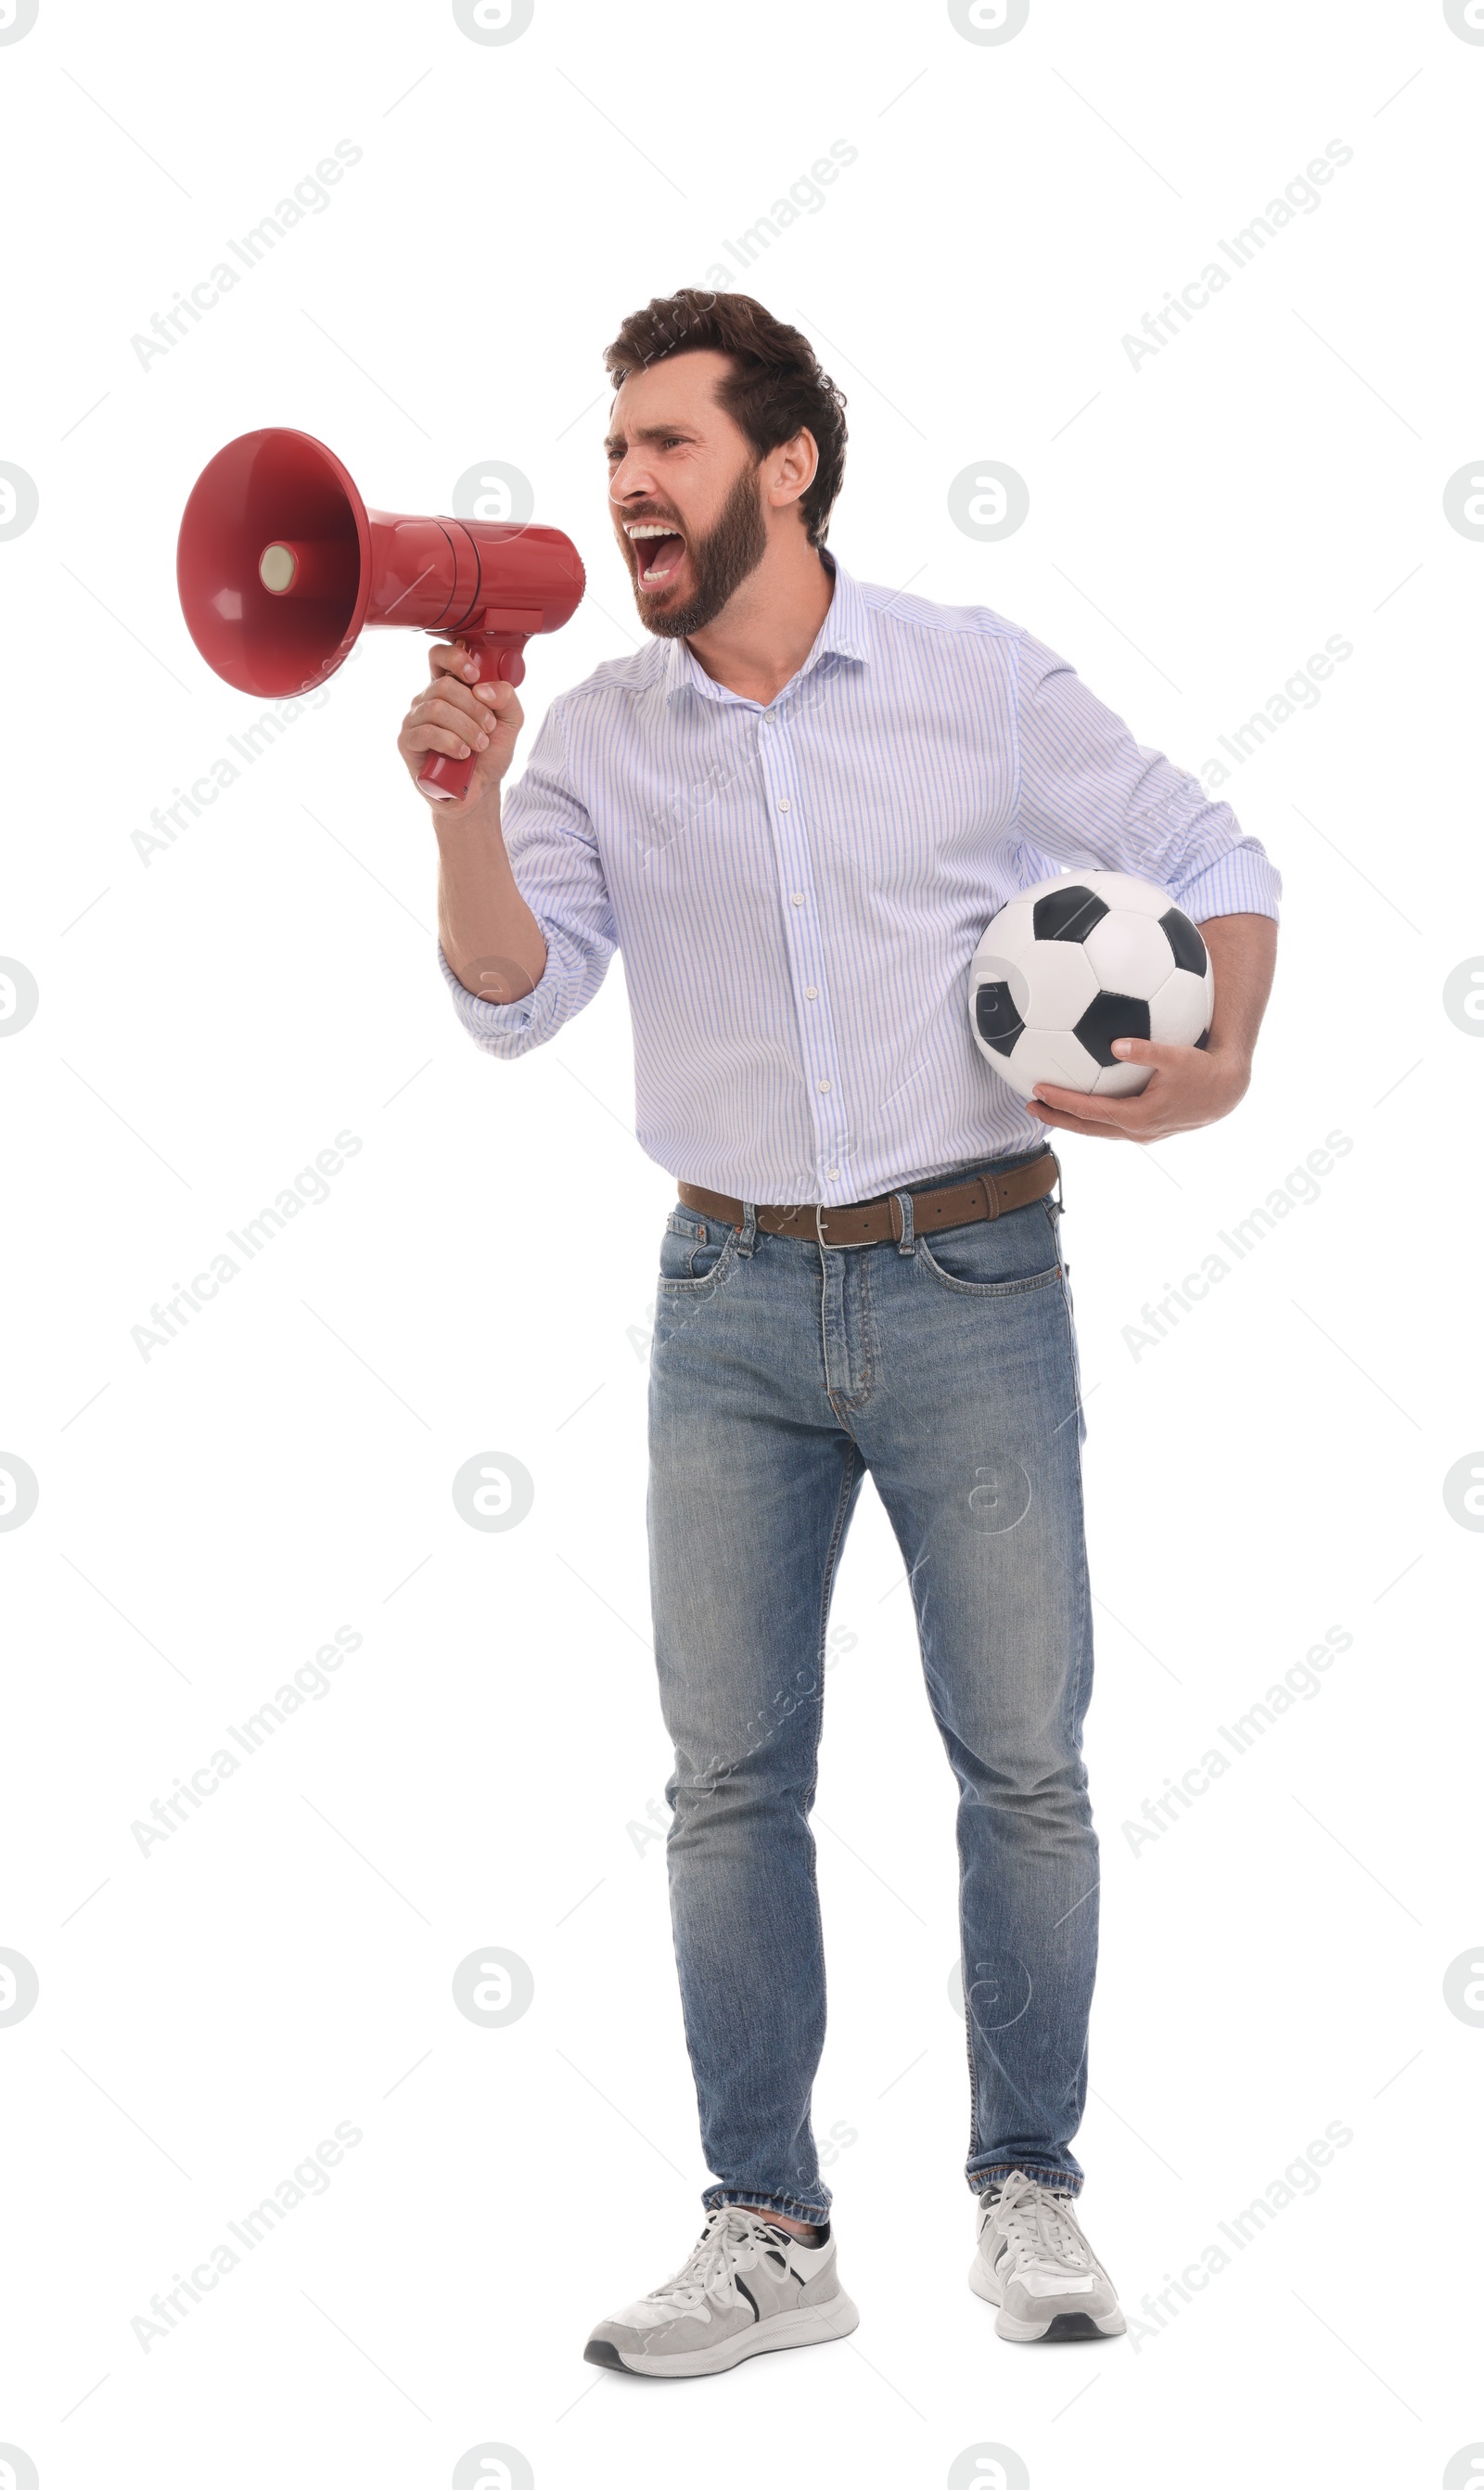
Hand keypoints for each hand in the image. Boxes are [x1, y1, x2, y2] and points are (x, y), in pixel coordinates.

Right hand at [397, 642, 524, 808]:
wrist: (480, 789)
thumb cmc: (488, 754)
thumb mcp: (510, 722)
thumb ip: (507, 697)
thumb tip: (483, 688)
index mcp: (450, 688)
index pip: (439, 656)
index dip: (455, 658)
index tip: (475, 675)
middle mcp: (428, 700)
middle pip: (443, 685)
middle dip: (473, 708)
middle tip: (488, 727)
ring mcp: (415, 720)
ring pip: (436, 708)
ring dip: (466, 727)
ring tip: (478, 745)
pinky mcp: (407, 742)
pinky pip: (426, 732)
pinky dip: (450, 742)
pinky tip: (462, 753)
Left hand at [1027, 1037, 1249, 1141]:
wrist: (1226, 1092)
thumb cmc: (1203, 1070)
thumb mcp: (1176, 1056)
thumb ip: (1146, 1050)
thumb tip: (1116, 1043)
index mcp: (1139, 1116)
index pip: (1090, 1111)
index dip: (1062, 1102)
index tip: (1038, 1091)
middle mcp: (1137, 1130)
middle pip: (1087, 1127)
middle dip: (1057, 1118)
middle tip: (1030, 1107)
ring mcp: (1142, 1134)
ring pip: (1099, 1130)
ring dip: (1072, 1120)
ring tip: (1047, 1108)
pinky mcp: (1148, 1129)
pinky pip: (1112, 1125)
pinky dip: (1092, 1118)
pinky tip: (1082, 1103)